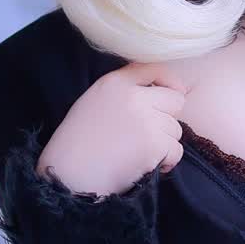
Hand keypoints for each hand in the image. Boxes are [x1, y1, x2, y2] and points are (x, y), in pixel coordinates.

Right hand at [36, 62, 190, 197]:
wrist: (68, 175)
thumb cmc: (77, 143)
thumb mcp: (94, 102)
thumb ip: (123, 92)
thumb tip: (161, 92)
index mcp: (114, 82)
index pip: (154, 68)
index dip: (170, 82)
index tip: (174, 94)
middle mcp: (133, 96)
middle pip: (175, 101)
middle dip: (167, 119)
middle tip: (148, 135)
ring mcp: (145, 120)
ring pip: (176, 129)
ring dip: (164, 143)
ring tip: (138, 153)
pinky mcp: (154, 144)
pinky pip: (176, 151)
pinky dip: (166, 162)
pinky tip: (145, 165)